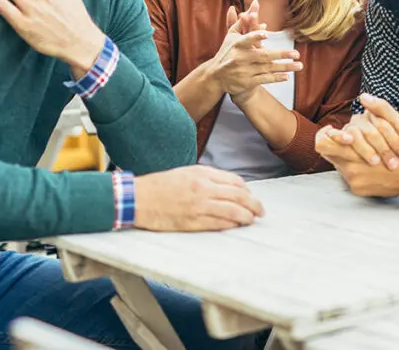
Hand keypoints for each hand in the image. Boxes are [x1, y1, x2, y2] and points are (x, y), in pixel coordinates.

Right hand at [133, 165, 264, 231]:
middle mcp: (203, 188)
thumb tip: (227, 187)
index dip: (247, 190)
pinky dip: (230, 225)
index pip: (235, 181)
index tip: (250, 196)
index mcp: (202, 173)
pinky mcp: (192, 221)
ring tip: (251, 220)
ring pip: (233, 211)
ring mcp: (199, 205)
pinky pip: (218, 224)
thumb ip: (206, 177)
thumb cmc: (160, 185)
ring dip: (246, 216)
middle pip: (239, 196)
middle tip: (260, 211)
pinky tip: (236, 226)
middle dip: (254, 204)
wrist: (138, 198)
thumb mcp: (185, 173)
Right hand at [208, 2, 301, 103]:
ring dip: (284, 67)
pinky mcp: (247, 82)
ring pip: (267, 68)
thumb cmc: (227, 52)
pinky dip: (275, 78)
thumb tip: (255, 4)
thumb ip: (243, 20)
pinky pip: (264, 79)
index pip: (246, 39)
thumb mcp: (231, 36)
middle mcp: (240, 58)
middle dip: (280, 54)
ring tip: (299, 65)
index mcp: (236, 45)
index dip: (255, 36)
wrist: (216, 77)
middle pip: (263, 55)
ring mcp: (244, 71)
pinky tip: (287, 76)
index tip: (265, 33)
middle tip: (295, 53)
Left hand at [316, 96, 398, 196]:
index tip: (332, 131)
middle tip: (348, 138)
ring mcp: (354, 181)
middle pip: (328, 153)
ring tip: (362, 149)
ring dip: (347, 155)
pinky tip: (368, 163)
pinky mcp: (358, 190)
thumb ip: (381, 109)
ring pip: (338, 164)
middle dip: (337, 144)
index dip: (326, 136)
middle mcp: (352, 169)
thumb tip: (364, 97)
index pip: (323, 144)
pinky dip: (355, 168)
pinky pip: (347, 177)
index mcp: (358, 151)